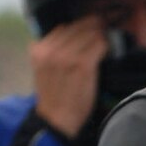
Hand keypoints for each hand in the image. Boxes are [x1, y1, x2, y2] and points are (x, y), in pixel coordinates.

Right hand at [29, 16, 107, 137]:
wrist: (57, 120)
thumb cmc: (54, 98)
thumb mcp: (43, 70)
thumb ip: (50, 53)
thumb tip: (66, 35)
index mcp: (39, 50)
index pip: (62, 28)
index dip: (78, 26)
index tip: (89, 27)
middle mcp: (51, 50)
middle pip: (76, 27)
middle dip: (91, 25)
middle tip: (102, 26)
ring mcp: (67, 56)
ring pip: (89, 33)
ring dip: (100, 34)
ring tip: (106, 37)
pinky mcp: (83, 64)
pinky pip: (99, 45)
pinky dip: (105, 45)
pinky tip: (107, 49)